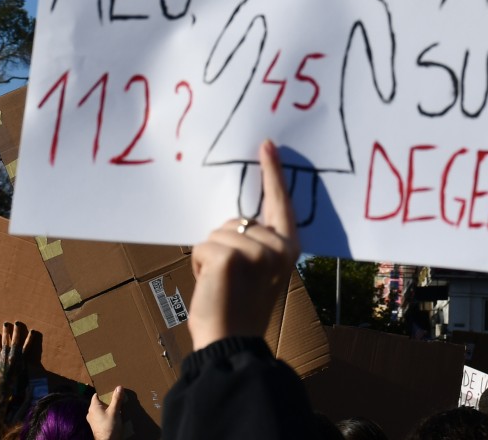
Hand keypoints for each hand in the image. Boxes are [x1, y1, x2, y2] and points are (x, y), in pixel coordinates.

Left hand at [0, 321, 34, 390]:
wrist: (3, 384)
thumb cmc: (14, 380)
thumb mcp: (21, 371)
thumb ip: (22, 362)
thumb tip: (23, 358)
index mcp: (21, 358)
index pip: (27, 346)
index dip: (30, 338)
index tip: (32, 330)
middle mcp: (13, 355)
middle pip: (16, 340)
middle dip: (17, 331)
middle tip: (17, 322)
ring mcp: (5, 355)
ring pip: (6, 341)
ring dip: (6, 332)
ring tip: (6, 323)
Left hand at [87, 388, 121, 439]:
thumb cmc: (109, 426)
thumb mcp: (114, 411)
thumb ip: (116, 399)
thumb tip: (119, 387)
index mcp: (93, 407)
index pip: (96, 395)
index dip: (104, 392)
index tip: (112, 390)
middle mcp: (90, 412)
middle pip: (99, 402)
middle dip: (107, 400)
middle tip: (116, 398)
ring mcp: (92, 420)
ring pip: (100, 409)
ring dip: (107, 407)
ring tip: (116, 406)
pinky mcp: (95, 425)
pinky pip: (100, 416)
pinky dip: (105, 414)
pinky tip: (113, 415)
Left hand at [188, 139, 300, 350]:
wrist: (231, 342)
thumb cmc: (240, 308)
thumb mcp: (261, 270)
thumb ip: (259, 243)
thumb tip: (239, 219)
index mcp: (289, 248)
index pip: (281, 203)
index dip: (273, 173)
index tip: (266, 144)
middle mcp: (277, 246)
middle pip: (238, 220)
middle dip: (224, 244)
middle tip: (230, 280)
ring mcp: (255, 250)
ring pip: (218, 232)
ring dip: (210, 256)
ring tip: (221, 285)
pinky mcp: (228, 255)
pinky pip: (202, 244)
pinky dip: (198, 264)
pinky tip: (210, 285)